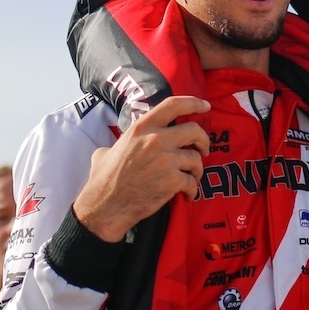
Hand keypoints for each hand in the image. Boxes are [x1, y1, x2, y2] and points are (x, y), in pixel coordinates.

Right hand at [72, 96, 210, 241]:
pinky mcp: (172, 181)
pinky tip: (187, 195)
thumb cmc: (103, 180)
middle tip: (203, 149)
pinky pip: (192, 182)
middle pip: (194, 130)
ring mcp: (166, 160)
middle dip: (203, 140)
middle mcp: (156, 139)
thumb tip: (117, 146)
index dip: (193, 103)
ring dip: (197, 169)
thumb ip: (121, 143)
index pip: (173, 105)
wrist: (105, 206)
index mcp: (141, 128)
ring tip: (191, 177)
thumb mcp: (107, 151)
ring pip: (196, 159)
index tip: (205, 106)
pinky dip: (192, 190)